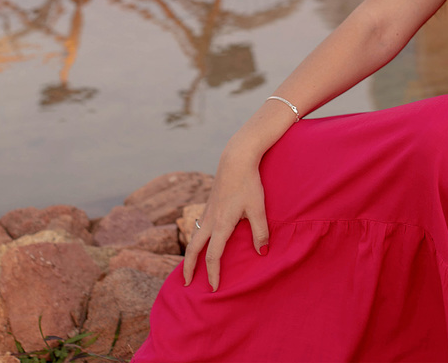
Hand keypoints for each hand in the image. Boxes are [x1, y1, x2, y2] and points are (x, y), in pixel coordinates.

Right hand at [182, 146, 268, 290]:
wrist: (236, 158)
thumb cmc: (249, 183)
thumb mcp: (258, 208)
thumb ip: (260, 232)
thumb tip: (261, 253)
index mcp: (221, 224)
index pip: (213, 255)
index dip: (213, 273)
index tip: (214, 288)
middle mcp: (210, 219)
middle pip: (194, 248)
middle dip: (189, 267)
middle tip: (186, 283)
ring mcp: (208, 210)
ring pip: (193, 236)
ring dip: (190, 253)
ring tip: (190, 265)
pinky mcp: (210, 203)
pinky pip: (198, 226)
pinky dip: (195, 239)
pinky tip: (201, 240)